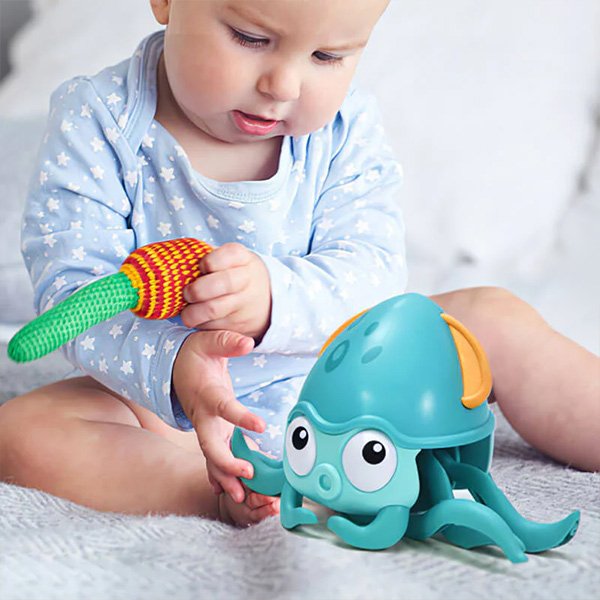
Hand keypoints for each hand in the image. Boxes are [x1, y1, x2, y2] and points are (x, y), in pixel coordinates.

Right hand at [172, 329, 265, 502]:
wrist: (175, 367)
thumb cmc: (195, 354)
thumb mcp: (209, 341)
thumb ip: (228, 343)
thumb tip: (247, 343)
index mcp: (207, 394)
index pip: (225, 408)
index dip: (241, 417)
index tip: (261, 426)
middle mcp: (204, 416)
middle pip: (211, 445)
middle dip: (226, 463)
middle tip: (247, 475)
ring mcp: (206, 427)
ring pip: (213, 458)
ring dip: (226, 478)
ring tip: (244, 499)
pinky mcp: (211, 432)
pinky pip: (216, 458)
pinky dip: (224, 476)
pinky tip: (235, 495)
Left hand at [181, 242, 271, 342]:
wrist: (265, 303)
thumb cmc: (235, 276)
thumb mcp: (231, 261)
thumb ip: (209, 258)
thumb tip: (176, 262)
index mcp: (244, 259)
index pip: (231, 254)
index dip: (211, 261)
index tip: (201, 266)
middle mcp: (247, 280)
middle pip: (223, 282)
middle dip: (198, 289)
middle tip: (187, 293)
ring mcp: (245, 305)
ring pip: (213, 309)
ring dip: (193, 312)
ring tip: (187, 311)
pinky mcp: (239, 326)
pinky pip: (212, 326)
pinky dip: (200, 324)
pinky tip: (198, 319)